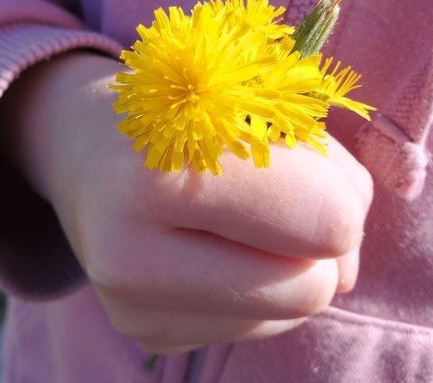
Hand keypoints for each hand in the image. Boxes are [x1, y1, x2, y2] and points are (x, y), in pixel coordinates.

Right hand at [0, 52, 372, 353]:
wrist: (85, 148)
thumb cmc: (182, 108)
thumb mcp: (252, 101)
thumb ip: (324, 170)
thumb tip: (346, 272)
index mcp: (156, 177)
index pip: (323, 222)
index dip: (340, 192)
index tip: (311, 163)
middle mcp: (129, 257)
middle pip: (309, 289)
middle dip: (320, 244)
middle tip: (287, 196)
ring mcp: (132, 308)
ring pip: (287, 314)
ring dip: (285, 261)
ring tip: (235, 213)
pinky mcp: (145, 332)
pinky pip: (255, 326)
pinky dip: (253, 283)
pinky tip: (211, 244)